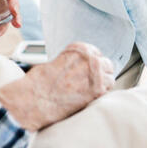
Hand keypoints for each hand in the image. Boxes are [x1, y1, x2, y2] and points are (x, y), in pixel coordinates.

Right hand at [0, 42, 114, 130]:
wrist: (36, 98)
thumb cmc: (41, 82)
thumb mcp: (57, 62)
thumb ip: (73, 62)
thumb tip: (81, 69)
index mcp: (80, 49)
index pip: (97, 53)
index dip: (92, 63)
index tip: (87, 70)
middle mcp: (90, 58)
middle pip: (107, 65)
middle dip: (100, 73)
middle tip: (89, 82)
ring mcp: (96, 75)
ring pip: (110, 79)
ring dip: (102, 84)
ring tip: (88, 91)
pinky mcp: (97, 92)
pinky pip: (107, 92)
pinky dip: (99, 95)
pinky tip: (87, 98)